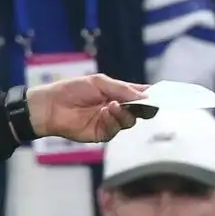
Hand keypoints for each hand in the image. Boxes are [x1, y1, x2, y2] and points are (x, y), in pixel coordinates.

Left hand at [27, 74, 147, 142]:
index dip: (151, 96)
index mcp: (119, 94)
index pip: (140, 95)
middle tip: (138, 103)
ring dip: (124, 113)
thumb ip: (123, 89)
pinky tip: (104, 113)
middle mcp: (118, 108)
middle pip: (140, 111)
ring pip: (130, 121)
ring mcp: (111, 122)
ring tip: (112, 105)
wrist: (51, 106)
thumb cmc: (72, 90)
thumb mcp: (100, 82)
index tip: (161, 96)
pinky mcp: (103, 134)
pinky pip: (116, 130)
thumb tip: (146, 97)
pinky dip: (113, 121)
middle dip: (140, 107)